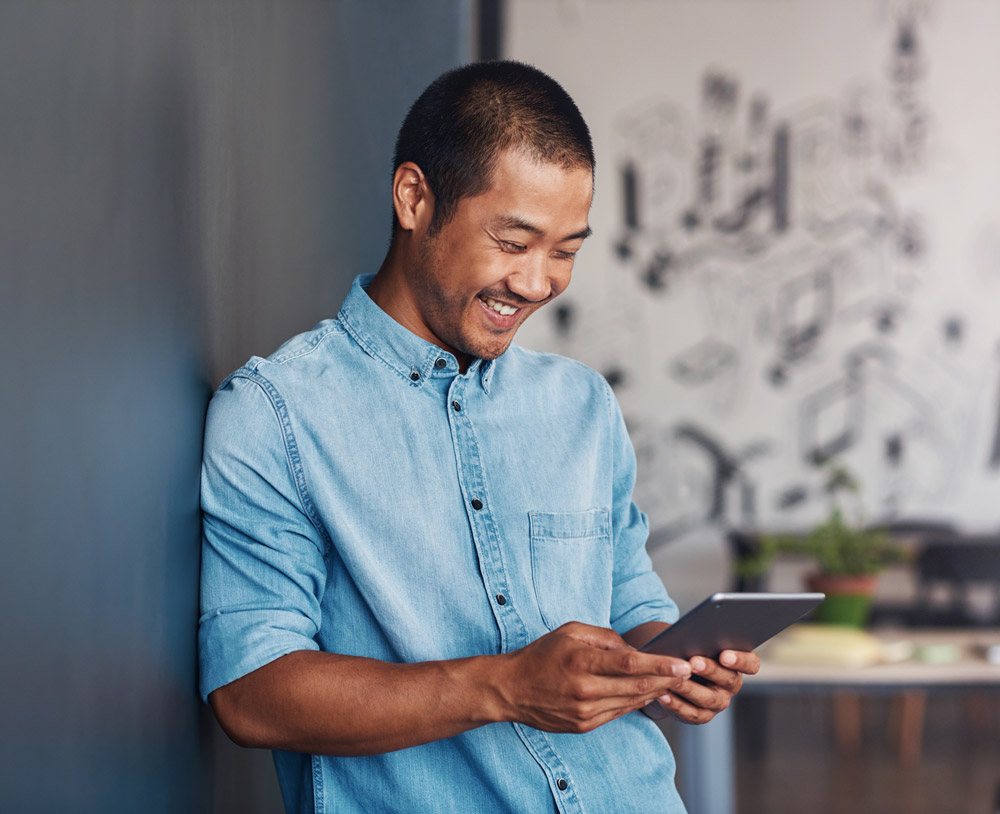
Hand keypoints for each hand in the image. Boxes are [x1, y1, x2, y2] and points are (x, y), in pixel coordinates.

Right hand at [496, 622, 692, 733]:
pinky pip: (619, 713)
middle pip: (637, 686)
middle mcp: (585, 689)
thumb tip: (633, 649)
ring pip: (631, 702)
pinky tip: (649, 694)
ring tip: (675, 681)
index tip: (683, 663)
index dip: (659, 665)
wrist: (512, 689)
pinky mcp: (584, 726)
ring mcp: (585, 712)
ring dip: (657, 693)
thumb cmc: (542, 655)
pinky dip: (637, 703)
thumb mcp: (570, 631)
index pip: (630, 664)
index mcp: (581, 661)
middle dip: (667, 679)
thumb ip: (604, 636)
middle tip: (689, 672)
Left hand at [643, 649, 759, 723]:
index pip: (751, 664)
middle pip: (727, 679)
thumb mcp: (697, 643)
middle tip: (693, 661)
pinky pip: (691, 713)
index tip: (724, 654)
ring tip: (675, 679)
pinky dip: (676, 704)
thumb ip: (701, 639)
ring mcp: (719, 702)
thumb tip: (692, 633)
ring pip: (709, 699)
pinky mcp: (702, 716)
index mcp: (737, 664)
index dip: (740, 660)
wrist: (676, 673)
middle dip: (710, 670)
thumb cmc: (689, 650)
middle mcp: (731, 684)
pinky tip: (663, 695)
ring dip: (691, 688)